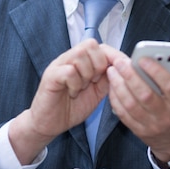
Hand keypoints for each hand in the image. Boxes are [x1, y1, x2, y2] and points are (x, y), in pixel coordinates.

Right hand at [8, 39, 109, 163]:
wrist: (49, 124)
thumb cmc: (71, 108)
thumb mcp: (96, 92)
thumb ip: (107, 79)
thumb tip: (120, 68)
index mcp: (80, 61)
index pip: (98, 45)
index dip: (109, 57)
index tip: (113, 73)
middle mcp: (68, 58)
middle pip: (90, 44)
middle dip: (98, 64)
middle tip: (94, 81)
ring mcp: (58, 65)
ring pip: (80, 55)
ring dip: (86, 74)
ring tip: (82, 88)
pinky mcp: (50, 76)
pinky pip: (69, 71)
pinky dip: (75, 84)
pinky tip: (72, 93)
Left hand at [105, 49, 169, 161]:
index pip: (169, 85)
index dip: (156, 70)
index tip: (142, 58)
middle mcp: (166, 115)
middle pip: (146, 95)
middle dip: (131, 75)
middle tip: (120, 61)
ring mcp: (151, 125)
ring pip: (131, 105)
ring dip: (119, 86)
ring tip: (113, 70)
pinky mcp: (138, 130)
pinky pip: (123, 114)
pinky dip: (115, 98)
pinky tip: (113, 85)